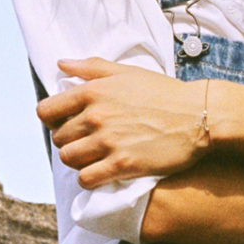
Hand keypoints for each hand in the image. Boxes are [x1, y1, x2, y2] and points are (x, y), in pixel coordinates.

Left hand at [37, 58, 208, 187]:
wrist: (198, 115)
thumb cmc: (163, 92)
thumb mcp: (126, 72)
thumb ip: (90, 67)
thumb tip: (61, 63)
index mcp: (92, 91)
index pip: (46, 112)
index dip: (53, 120)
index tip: (66, 123)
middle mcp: (95, 117)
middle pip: (58, 138)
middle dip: (69, 140)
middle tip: (88, 141)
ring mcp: (108, 142)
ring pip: (69, 160)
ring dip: (78, 160)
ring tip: (95, 156)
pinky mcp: (122, 165)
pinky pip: (86, 179)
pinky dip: (90, 178)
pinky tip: (102, 172)